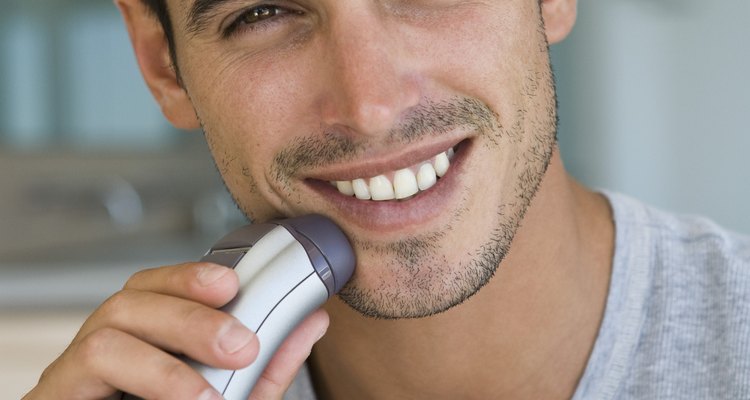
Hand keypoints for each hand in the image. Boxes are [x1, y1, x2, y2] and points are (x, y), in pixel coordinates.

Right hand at [23, 262, 328, 399]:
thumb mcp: (235, 397)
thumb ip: (269, 365)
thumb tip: (313, 320)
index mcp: (147, 334)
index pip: (159, 285)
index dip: (191, 275)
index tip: (232, 283)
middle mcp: (108, 342)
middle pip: (133, 298)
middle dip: (190, 315)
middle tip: (240, 346)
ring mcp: (77, 369)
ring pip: (107, 327)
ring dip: (165, 357)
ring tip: (208, 395)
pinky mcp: (57, 393)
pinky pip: (84, 366)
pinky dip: (145, 377)